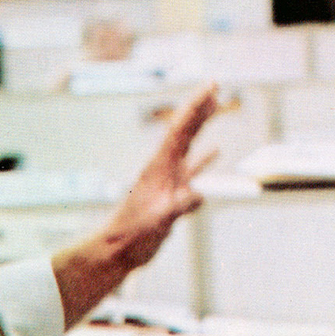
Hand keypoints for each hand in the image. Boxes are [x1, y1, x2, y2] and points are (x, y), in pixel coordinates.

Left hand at [53, 84, 221, 324]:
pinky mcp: (173, 194)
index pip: (180, 129)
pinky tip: (216, 150)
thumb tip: (199, 196)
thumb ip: (178, 207)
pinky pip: (193, 170)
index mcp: (159, 167)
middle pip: (184, 130)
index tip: (211, 88)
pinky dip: (205, 158)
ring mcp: (168, 179)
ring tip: (215, 107)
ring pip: (189, 145)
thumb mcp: (158, 221)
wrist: (118, 249)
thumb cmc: (133, 235)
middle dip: (200, 107)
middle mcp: (164, 167)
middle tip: (215, 86)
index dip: (196, 107)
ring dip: (202, 125)